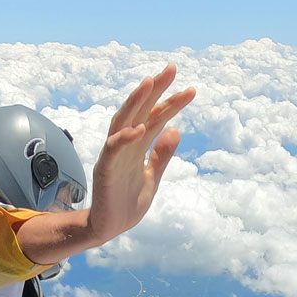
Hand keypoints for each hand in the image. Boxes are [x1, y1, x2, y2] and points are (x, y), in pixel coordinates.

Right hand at [84, 65, 194, 245]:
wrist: (109, 228)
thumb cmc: (127, 203)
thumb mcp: (153, 177)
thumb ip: (162, 155)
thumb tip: (176, 129)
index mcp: (137, 146)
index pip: (155, 118)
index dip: (171, 103)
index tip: (191, 90)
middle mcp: (124, 145)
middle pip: (139, 110)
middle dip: (155, 89)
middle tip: (171, 68)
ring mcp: (113, 156)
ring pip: (123, 122)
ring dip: (136, 102)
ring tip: (150, 83)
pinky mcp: (105, 170)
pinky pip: (113, 150)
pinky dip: (125, 138)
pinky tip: (139, 128)